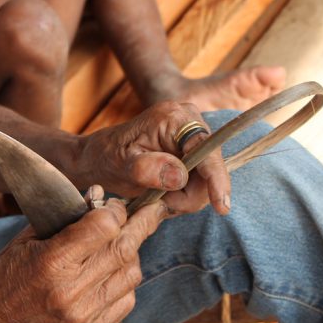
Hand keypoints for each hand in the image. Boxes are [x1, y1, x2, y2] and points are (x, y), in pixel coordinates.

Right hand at [0, 197, 169, 322]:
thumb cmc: (6, 273)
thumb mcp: (28, 237)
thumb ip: (67, 217)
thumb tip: (101, 196)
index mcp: (51, 261)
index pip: (103, 227)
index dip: (115, 211)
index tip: (115, 205)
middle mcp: (70, 290)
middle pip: (124, 249)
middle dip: (141, 225)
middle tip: (150, 212)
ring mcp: (83, 314)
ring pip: (132, 273)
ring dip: (132, 253)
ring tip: (122, 243)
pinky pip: (127, 299)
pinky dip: (126, 280)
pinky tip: (112, 271)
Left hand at [76, 101, 230, 214]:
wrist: (101, 156)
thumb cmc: (107, 156)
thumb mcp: (121, 163)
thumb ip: (147, 169)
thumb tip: (180, 177)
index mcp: (173, 117)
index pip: (206, 149)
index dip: (216, 178)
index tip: (221, 206)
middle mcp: (190, 120)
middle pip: (211, 167)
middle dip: (191, 193)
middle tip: (163, 202)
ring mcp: (194, 135)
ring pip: (208, 179)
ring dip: (186, 196)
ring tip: (159, 197)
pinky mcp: (194, 150)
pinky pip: (201, 181)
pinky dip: (185, 194)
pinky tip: (166, 195)